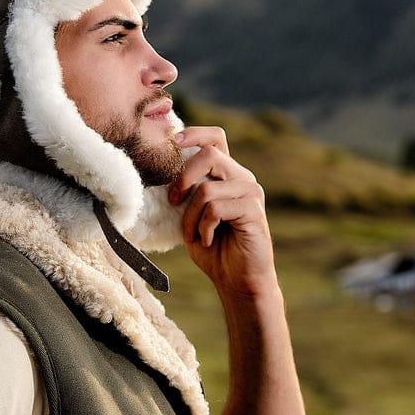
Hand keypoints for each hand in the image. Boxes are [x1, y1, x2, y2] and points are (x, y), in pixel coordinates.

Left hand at [168, 125, 275, 295]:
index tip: (171, 142)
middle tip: (173, 202)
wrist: (237, 280)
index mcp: (227, 174)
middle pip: (209, 154)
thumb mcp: (191, 217)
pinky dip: (203, 227)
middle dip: (183, 177)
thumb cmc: (213, 250)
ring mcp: (250, 192)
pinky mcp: (254, 210)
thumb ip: (184, 194)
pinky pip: (216, 209)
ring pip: (208, 189)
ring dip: (191, 216)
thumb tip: (160, 173)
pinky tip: (207, 239)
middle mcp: (242, 177)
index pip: (215, 138)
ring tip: (194, 235)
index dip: (194, 134)